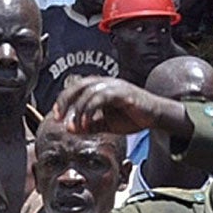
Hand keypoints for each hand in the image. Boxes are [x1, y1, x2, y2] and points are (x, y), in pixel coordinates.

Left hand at [58, 77, 192, 140]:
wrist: (155, 116)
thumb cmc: (132, 117)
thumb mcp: (105, 124)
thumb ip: (88, 125)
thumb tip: (70, 129)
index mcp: (100, 87)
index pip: (75, 88)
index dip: (63, 100)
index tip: (56, 116)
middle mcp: (106, 83)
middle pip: (78, 86)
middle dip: (66, 101)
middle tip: (59, 117)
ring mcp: (115, 86)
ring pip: (89, 92)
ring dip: (79, 110)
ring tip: (76, 126)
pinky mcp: (123, 93)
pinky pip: (102, 97)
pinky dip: (91, 110)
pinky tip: (87, 123)